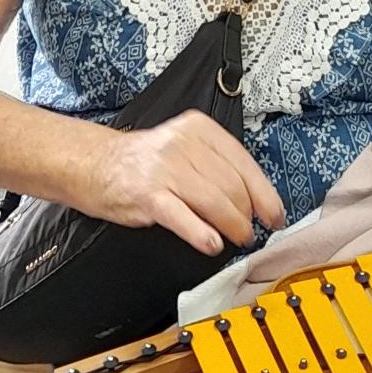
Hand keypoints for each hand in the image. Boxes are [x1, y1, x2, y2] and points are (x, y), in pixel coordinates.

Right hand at [80, 109, 285, 255]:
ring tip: (236, 239)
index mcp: (199, 129)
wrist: (96, 163)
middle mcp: (184, 144)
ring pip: (215, 202)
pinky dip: (202, 234)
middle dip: (248, 214)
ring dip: (233, 227)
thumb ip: (217, 164)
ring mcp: (165, 169)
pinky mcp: (148, 195)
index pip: (244, 162)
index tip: (275, 214)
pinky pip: (184, 218)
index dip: (265, 193)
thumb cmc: (145, 161)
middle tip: (251, 231)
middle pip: (232, 185)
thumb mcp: (185, 147)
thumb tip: (255, 196)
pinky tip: (212, 243)